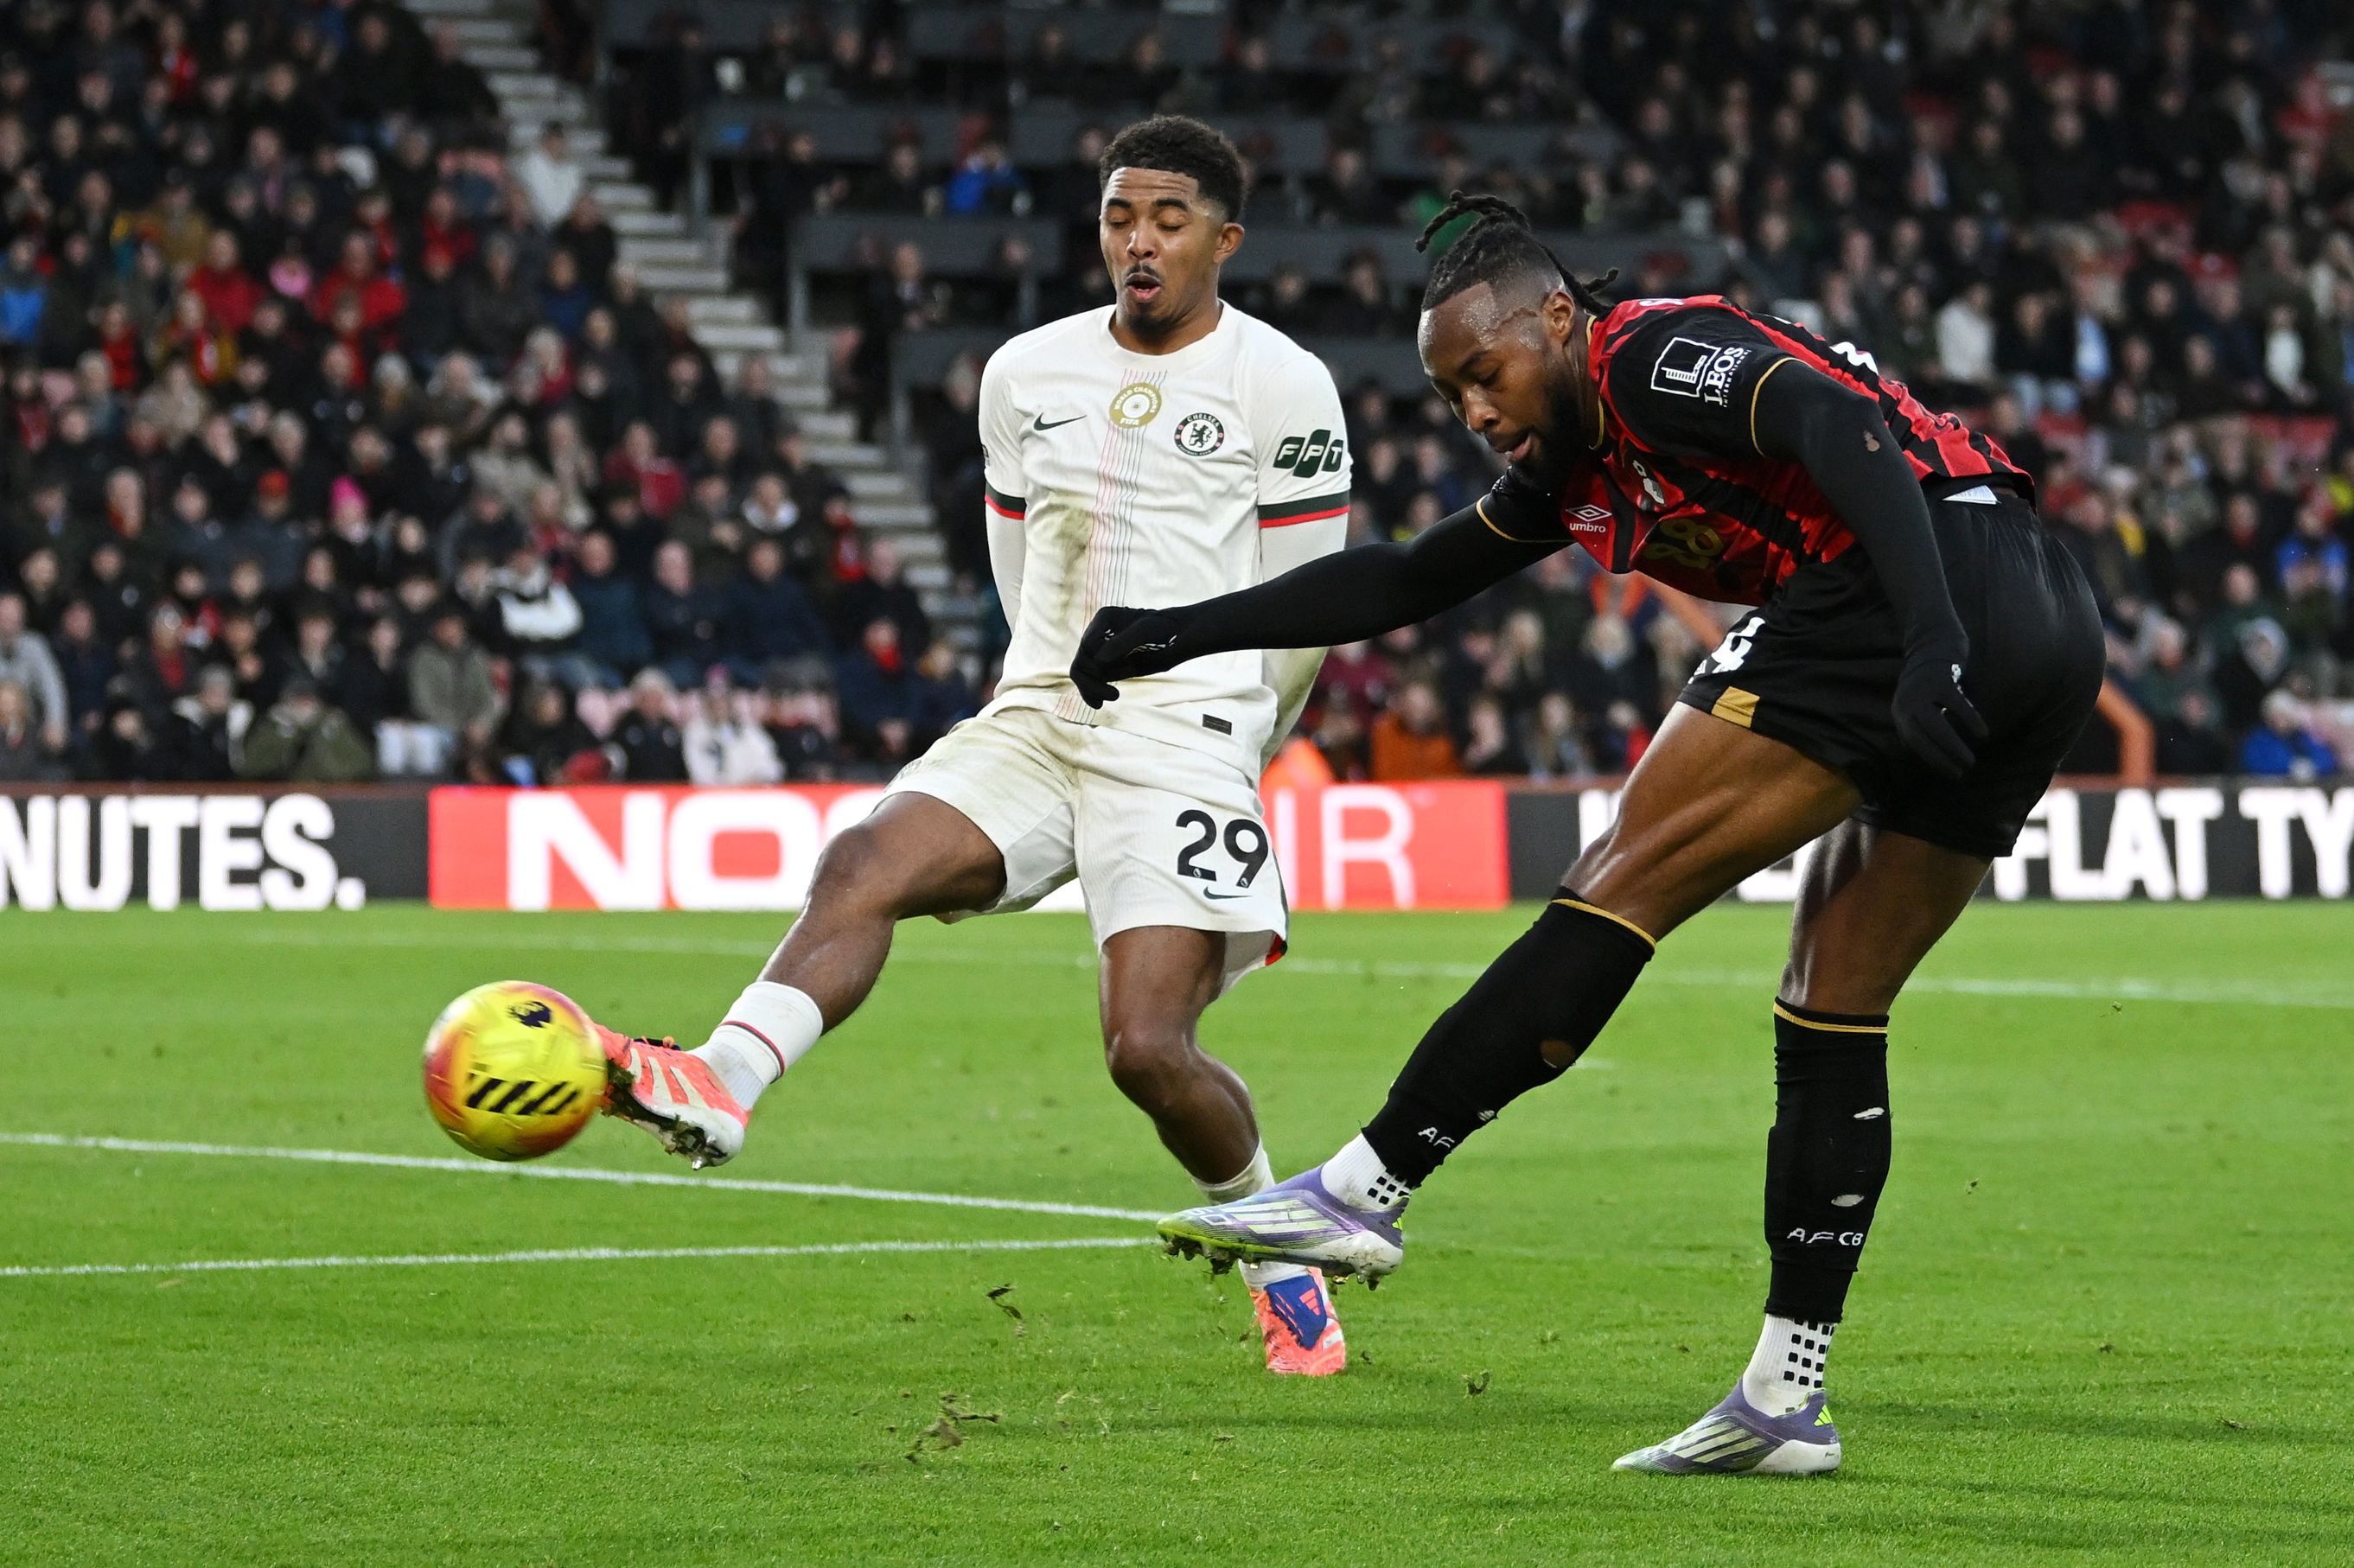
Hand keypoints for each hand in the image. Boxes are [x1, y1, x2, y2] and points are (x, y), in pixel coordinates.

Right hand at [1070, 605, 1193, 708]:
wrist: (1178, 638)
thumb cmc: (1164, 629)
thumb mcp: (1145, 631)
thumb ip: (1122, 643)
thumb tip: (1098, 660)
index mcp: (1104, 619)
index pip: (1087, 645)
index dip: (1096, 662)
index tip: (1127, 670)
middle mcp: (1099, 634)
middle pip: (1082, 662)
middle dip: (1092, 681)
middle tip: (1114, 695)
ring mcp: (1102, 651)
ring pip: (1084, 674)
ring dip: (1092, 689)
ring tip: (1105, 701)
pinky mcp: (1109, 666)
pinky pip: (1092, 681)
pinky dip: (1092, 693)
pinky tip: (1098, 703)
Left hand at [1891, 637, 1987, 779]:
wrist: (1934, 641)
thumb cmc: (1930, 679)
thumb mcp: (1916, 703)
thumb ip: (1916, 725)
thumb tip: (1922, 754)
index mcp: (1900, 711)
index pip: (1913, 743)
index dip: (1932, 759)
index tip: (1951, 773)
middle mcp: (1906, 702)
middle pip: (1922, 737)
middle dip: (1942, 758)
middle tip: (1961, 772)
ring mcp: (1922, 690)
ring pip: (1937, 726)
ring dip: (1953, 746)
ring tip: (1970, 760)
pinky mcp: (1940, 679)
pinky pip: (1956, 705)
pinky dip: (1969, 720)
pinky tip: (1982, 733)